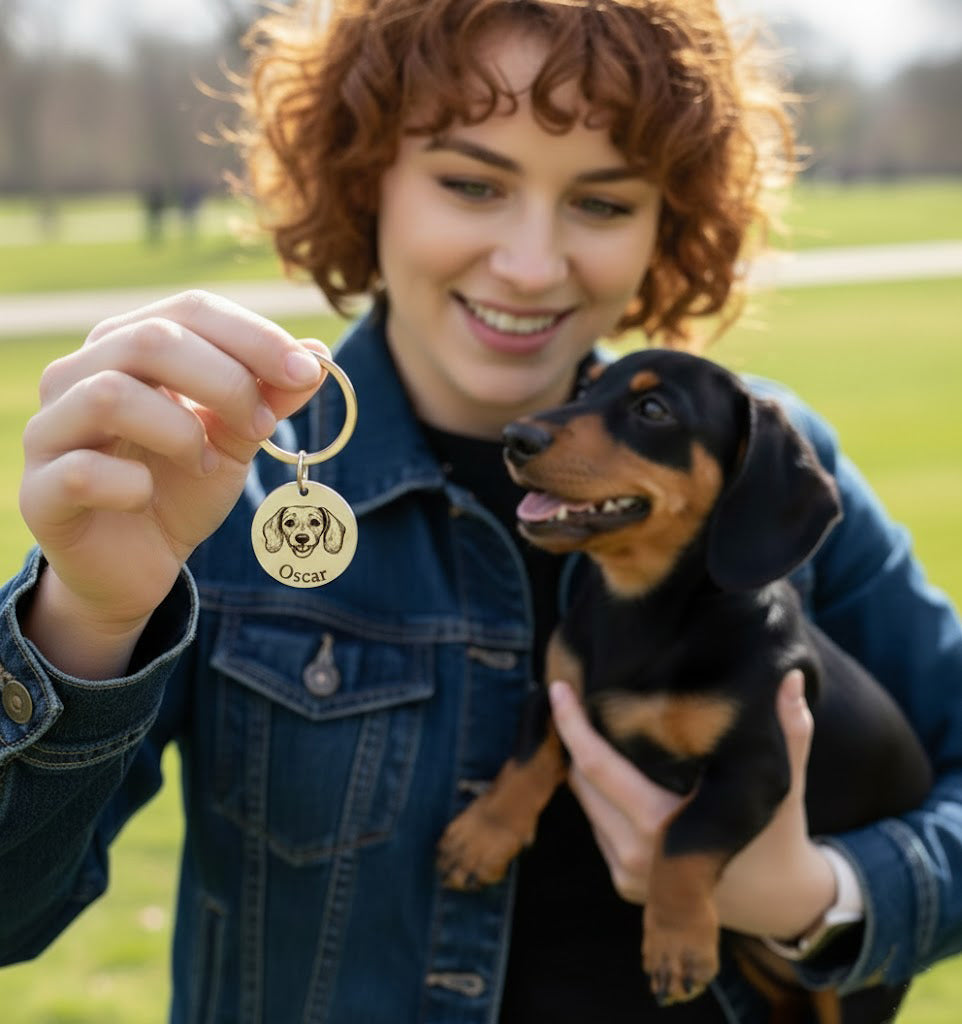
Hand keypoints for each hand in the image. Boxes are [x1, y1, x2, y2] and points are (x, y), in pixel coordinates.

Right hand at [19, 291, 327, 674]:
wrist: (137, 565)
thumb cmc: (182, 487)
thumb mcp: (236, 439)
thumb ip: (269, 398)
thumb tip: (318, 355)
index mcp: (128, 346)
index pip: (191, 310)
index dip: (255, 336)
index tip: (306, 372)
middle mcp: (78, 374)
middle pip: (152, 340)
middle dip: (226, 381)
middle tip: (261, 428)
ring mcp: (51, 430)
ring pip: (111, 395)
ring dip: (181, 431)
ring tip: (206, 463)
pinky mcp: (40, 491)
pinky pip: (83, 471)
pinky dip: (132, 484)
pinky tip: (148, 495)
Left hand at [549, 671, 834, 938]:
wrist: (779, 903)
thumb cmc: (779, 831)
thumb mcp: (783, 780)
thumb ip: (788, 729)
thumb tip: (791, 677)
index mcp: (664, 824)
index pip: (597, 766)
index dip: (572, 726)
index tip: (557, 688)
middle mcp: (636, 854)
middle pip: (582, 781)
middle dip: (576, 740)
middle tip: (578, 697)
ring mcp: (627, 875)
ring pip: (585, 803)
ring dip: (587, 769)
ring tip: (598, 729)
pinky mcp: (623, 884)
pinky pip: (596, 827)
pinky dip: (600, 798)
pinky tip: (616, 774)